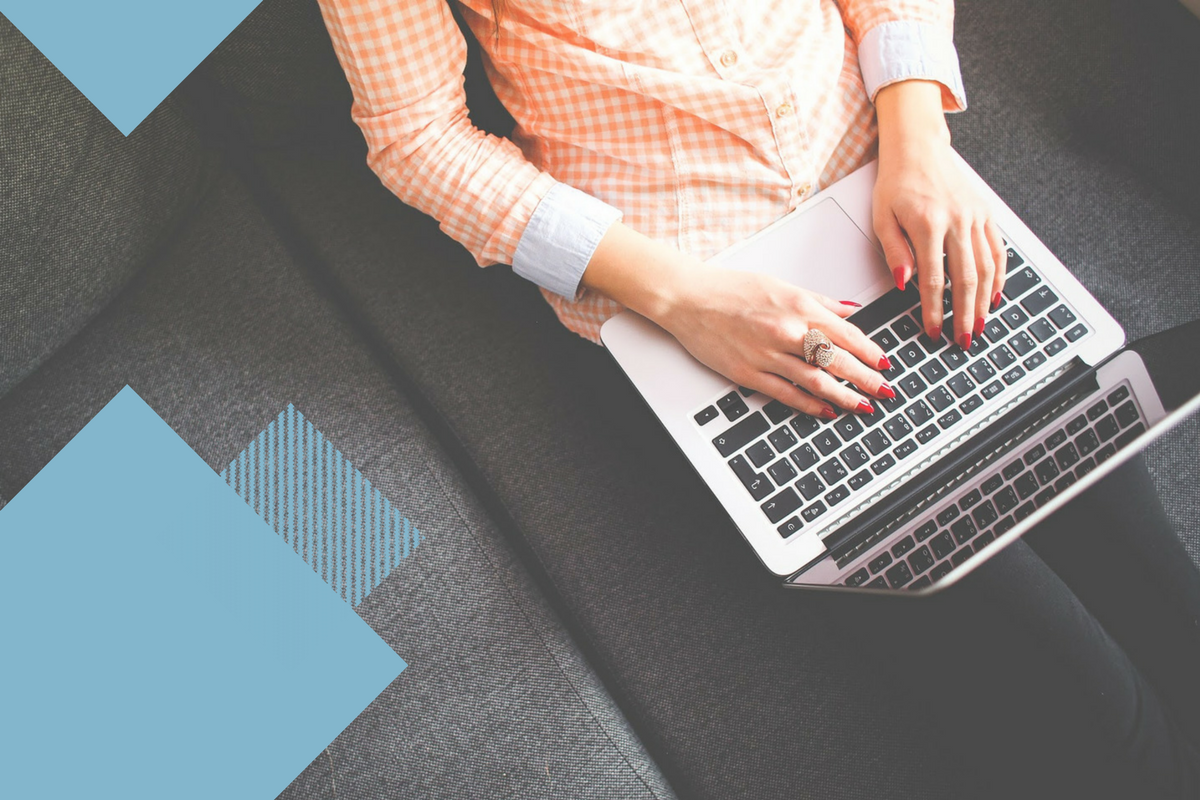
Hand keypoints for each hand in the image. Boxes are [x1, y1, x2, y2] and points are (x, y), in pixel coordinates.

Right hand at [657, 265, 893, 417]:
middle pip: (838, 360)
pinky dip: (810, 404)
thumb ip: (819, 301)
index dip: (870, 352)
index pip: (847, 334)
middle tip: (885, 392)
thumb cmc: (731, 289)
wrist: (689, 299)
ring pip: (816, 381)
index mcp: (798, 307)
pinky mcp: (749, 373)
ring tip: (863, 406)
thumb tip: (850, 311)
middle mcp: (787, 331)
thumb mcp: (781, 285)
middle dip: (867, 379)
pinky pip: (786, 393)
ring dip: (844, 396)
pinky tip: (826, 410)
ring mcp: (768, 355)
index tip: (885, 364)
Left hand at [874, 81, 1006, 349]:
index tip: (932, 331)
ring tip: (980, 325)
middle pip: (966, 279)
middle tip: (964, 340)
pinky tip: (994, 296)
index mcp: (928, 224)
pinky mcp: (986, 213)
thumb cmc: (896, 183)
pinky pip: (997, 250)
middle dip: (965, 314)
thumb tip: (904, 284)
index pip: (934, 279)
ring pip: (987, 267)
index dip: (934, 310)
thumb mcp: (882, 217)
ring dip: (985, 301)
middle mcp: (957, 221)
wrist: (918, 148)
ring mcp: (975, 217)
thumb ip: (894, 251)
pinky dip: (999, 275)